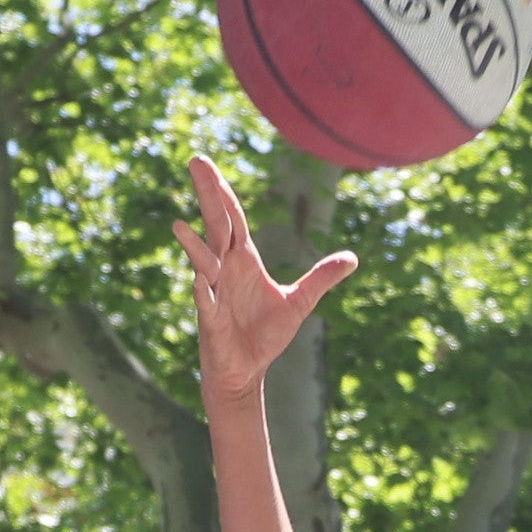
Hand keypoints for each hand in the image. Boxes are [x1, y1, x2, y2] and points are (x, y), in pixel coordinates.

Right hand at [175, 155, 354, 399]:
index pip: (232, 218)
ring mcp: (215, 294)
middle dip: (207, 195)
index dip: (222, 191)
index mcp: (243, 260)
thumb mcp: (300, 302)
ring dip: (195, 246)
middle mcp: (225, 270)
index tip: (206, 164)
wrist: (247, 371)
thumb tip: (352, 258)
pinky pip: (207, 303)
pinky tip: (202, 278)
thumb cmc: (265, 334)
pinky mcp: (213, 322)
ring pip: (205, 263)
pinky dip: (204, 291)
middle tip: (195, 161)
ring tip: (179, 226)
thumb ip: (322, 278)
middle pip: (216, 225)